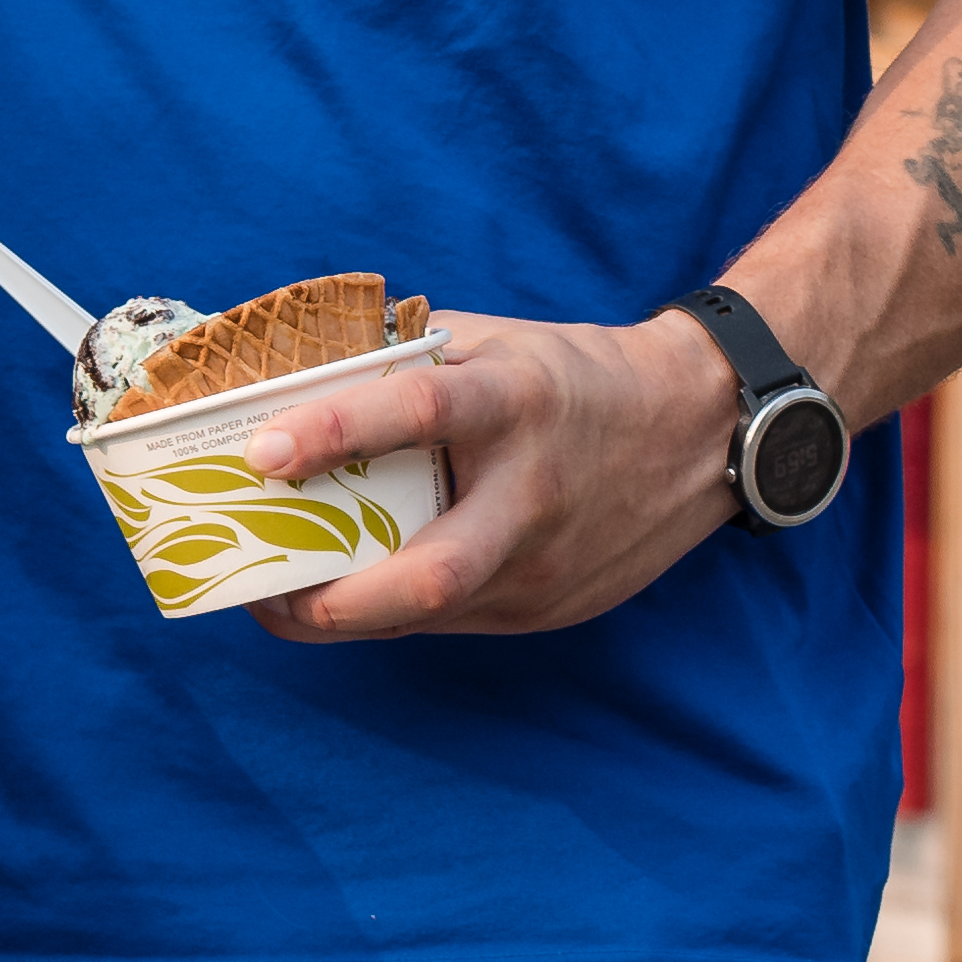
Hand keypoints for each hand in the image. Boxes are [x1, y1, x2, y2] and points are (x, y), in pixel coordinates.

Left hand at [247, 309, 743, 642]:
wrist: (701, 430)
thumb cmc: (579, 378)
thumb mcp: (499, 344)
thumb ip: (408, 362)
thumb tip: (298, 383)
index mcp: (515, 402)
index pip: (418, 410)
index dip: (334, 431)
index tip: (261, 453)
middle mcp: (533, 493)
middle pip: (430, 573)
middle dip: (331, 599)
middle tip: (260, 590)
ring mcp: (546, 563)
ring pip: (430, 612)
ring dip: (345, 614)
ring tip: (280, 599)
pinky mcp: (550, 607)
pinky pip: (454, 618)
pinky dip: (395, 609)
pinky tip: (353, 594)